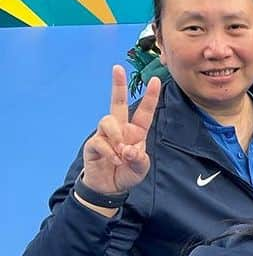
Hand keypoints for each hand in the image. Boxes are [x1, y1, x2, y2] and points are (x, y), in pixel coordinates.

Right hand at [81, 66, 161, 195]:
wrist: (109, 187)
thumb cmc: (127, 172)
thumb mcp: (141, 168)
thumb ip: (139, 159)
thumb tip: (128, 149)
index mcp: (136, 131)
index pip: (144, 111)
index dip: (150, 96)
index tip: (155, 80)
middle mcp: (120, 129)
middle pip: (117, 102)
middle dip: (117, 85)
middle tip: (117, 68)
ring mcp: (105, 135)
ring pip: (107, 121)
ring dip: (116, 137)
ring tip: (122, 154)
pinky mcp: (93, 144)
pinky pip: (100, 141)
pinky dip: (109, 152)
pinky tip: (114, 160)